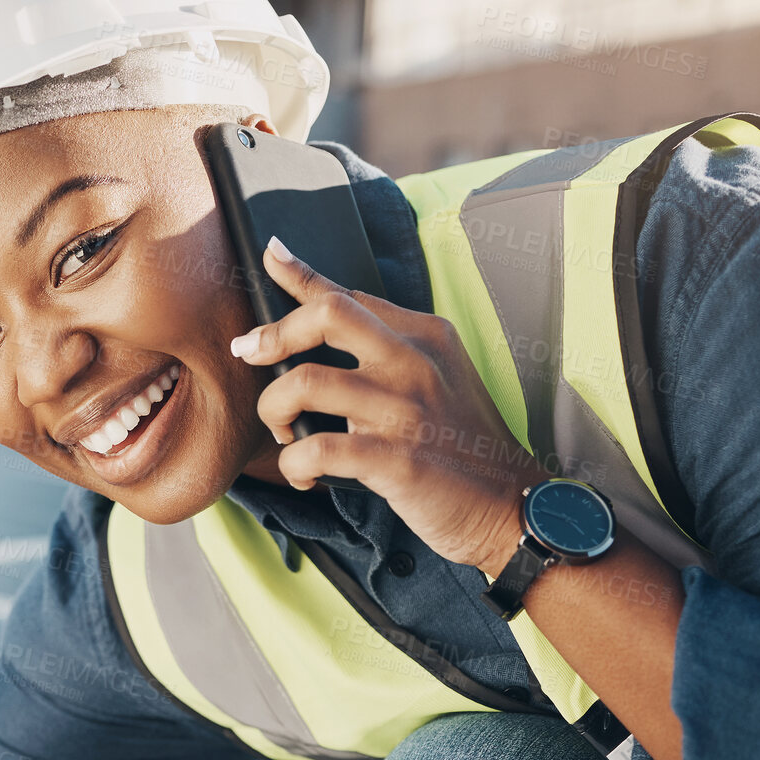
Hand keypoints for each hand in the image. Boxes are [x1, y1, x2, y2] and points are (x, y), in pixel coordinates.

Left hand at [233, 236, 548, 574]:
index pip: (349, 294)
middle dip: (273, 334)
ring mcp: (405, 410)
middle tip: (249, 354)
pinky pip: (317, 449)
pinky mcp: (395, 460)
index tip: (269, 255)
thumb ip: (388, 348)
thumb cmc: (461, 443)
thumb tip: (325, 322)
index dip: (301, 274)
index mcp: (424, 335)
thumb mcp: (438, 376)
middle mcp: (415, 362)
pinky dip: (294, 464)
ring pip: (306, 382)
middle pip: (326, 316)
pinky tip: (302, 474)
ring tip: (283, 431)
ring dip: (274, 408)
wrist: (510, 504)